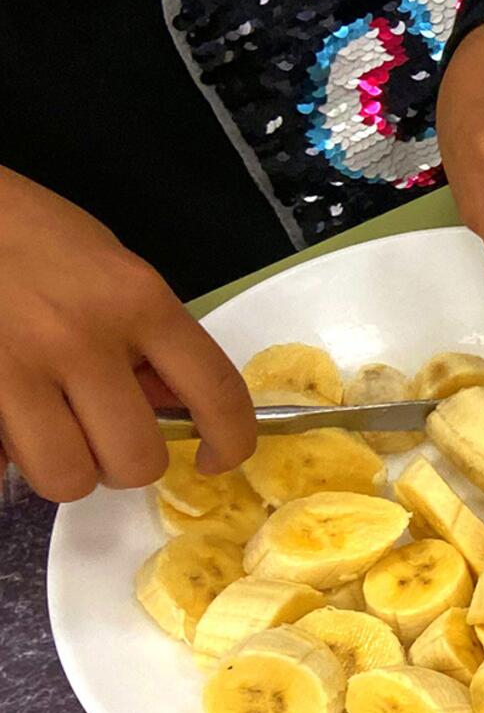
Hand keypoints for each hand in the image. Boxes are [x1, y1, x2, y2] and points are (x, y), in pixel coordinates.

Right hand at [0, 168, 255, 502]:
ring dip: (65, 466)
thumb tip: (176, 408)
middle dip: (124, 462)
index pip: (216, 393)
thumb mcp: (111, 271)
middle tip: (102, 436)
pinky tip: (7, 424)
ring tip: (47, 429)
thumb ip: (149, 339)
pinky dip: (7, 459)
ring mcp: (18, 364)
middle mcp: (83, 337)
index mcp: (138, 301)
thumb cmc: (29, 236)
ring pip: (68, 476)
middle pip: (136, 459)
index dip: (231, 443)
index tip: (217, 459)